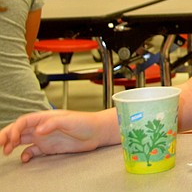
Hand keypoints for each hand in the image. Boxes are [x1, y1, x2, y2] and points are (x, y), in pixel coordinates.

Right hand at [0, 110, 115, 162]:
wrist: (97, 132)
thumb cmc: (85, 122)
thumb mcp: (69, 120)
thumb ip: (53, 124)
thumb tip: (38, 130)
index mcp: (45, 117)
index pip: (24, 122)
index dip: (15, 129)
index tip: (12, 139)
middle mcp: (42, 127)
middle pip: (19, 130)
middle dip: (7, 135)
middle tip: (0, 145)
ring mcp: (44, 137)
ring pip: (22, 140)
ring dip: (12, 144)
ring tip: (6, 152)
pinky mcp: (49, 147)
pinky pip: (32, 151)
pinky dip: (25, 154)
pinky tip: (24, 158)